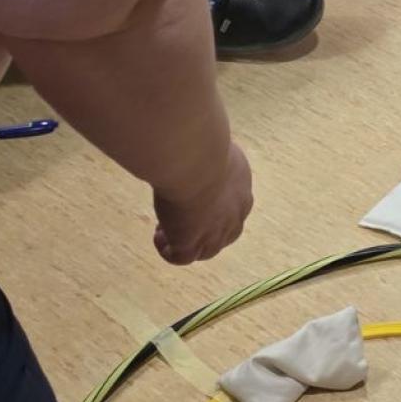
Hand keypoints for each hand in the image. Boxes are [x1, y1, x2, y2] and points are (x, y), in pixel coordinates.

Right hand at [153, 141, 252, 265]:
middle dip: (203, 230)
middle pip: (224, 234)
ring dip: (185, 242)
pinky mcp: (191, 242)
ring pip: (205, 251)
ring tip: (165, 230)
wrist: (197, 161)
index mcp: (241, 188)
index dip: (215, 208)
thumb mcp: (212, 145)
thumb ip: (208, 153)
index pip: (234, 208)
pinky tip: (159, 236)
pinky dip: (169, 250)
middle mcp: (235, 214)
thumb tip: (196, 144)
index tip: (195, 199)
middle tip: (181, 219)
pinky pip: (182, 257)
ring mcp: (215, 232)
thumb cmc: (203, 145)